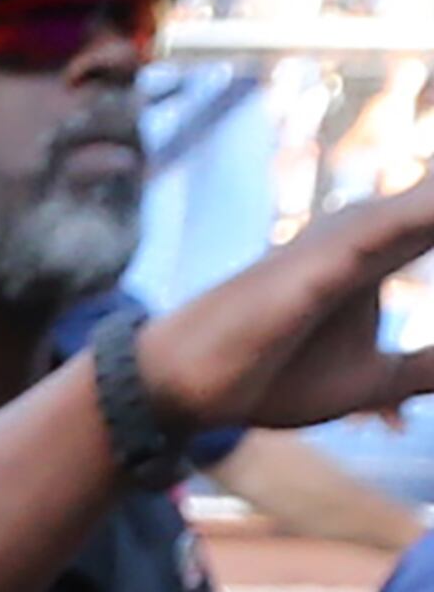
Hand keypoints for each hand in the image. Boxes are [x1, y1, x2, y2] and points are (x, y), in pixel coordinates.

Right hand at [138, 176, 433, 439]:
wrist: (181, 385)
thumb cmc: (265, 379)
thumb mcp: (368, 381)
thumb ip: (423, 368)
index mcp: (378, 253)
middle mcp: (364, 231)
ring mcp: (345, 239)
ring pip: (427, 206)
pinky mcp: (323, 259)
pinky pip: (392, 227)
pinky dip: (426, 212)